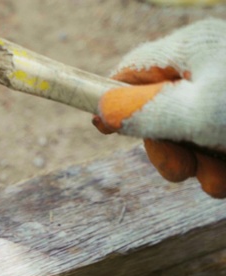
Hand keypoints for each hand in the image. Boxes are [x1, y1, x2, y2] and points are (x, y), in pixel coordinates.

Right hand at [93, 19, 225, 197]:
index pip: (133, 72)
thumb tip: (103, 109)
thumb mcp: (195, 113)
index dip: (114, 101)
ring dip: (198, 166)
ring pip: (192, 136)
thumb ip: (143, 114)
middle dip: (165, 147)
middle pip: (160, 110)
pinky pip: (220, 147)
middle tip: (177, 171)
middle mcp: (209, 71)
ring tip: (218, 180)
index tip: (103, 129)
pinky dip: (222, 168)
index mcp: (191, 52)